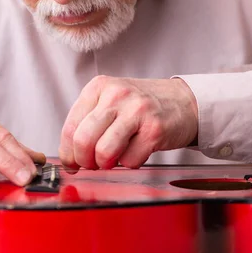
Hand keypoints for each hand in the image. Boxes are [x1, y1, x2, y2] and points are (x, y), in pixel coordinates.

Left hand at [58, 76, 197, 170]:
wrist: (184, 101)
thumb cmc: (141, 106)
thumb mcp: (110, 102)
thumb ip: (87, 123)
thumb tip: (68, 157)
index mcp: (98, 87)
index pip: (69, 127)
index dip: (67, 153)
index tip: (71, 163)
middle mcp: (116, 95)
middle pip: (83, 141)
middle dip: (84, 161)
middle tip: (92, 164)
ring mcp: (136, 111)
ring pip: (104, 152)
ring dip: (105, 164)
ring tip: (113, 159)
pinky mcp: (155, 129)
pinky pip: (129, 160)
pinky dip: (130, 163)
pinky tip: (136, 151)